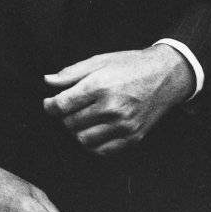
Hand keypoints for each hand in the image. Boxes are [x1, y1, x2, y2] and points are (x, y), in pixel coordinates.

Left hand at [44, 45, 193, 155]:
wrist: (163, 76)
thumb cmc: (130, 65)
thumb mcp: (99, 61)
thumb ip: (71, 73)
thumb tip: (47, 81)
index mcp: (100, 85)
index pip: (62, 105)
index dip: (50, 106)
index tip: (49, 104)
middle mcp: (111, 108)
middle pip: (70, 123)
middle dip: (65, 116)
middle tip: (70, 108)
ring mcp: (123, 125)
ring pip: (83, 139)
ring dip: (77, 131)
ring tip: (82, 118)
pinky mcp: (132, 137)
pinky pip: (101, 150)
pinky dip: (92, 143)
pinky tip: (94, 130)